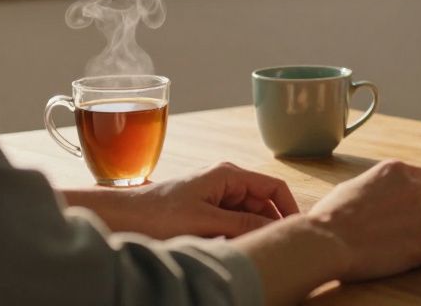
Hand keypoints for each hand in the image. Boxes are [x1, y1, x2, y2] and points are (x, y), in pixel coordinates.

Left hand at [68, 162, 299, 238]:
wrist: (122, 218)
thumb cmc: (157, 214)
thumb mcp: (205, 221)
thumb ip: (242, 223)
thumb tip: (275, 228)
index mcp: (228, 174)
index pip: (273, 187)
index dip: (289, 207)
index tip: (298, 230)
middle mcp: (225, 180)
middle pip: (263, 201)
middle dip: (270, 222)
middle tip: (276, 246)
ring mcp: (216, 193)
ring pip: (248, 213)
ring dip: (252, 230)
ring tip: (253, 248)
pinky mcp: (206, 208)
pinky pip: (233, 221)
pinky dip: (238, 233)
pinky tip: (234, 247)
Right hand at [304, 159, 420, 281]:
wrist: (327, 241)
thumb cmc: (332, 215)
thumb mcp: (357, 184)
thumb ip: (383, 185)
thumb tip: (390, 193)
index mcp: (398, 170)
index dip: (419, 196)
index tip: (405, 209)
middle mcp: (417, 189)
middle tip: (404, 230)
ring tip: (399, 245)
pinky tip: (402, 257)